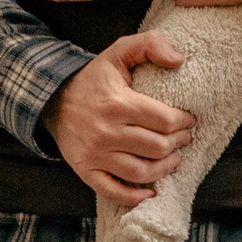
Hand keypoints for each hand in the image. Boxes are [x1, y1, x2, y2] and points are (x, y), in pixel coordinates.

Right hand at [45, 34, 190, 199]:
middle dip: (178, 144)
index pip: (164, 120)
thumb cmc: (95, 78)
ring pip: (141, 172)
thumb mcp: (119, 51)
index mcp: (117, 103)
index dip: (183, 122)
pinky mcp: (86, 170)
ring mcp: (95, 154)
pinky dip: (135, 197)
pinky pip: (114, 192)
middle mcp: (106, 132)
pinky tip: (151, 192)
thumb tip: (179, 61)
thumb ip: (150, 44)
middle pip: (157, 148)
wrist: (53, 99)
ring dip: (165, 168)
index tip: (189, 119)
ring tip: (173, 158)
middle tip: (184, 138)